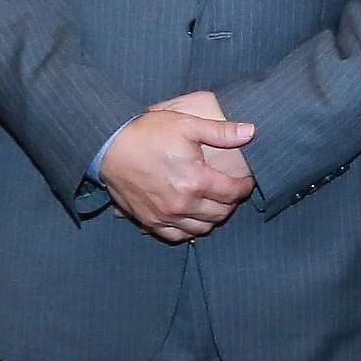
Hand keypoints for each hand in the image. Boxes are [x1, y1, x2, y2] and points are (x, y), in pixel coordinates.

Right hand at [100, 108, 254, 242]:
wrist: (109, 147)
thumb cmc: (148, 133)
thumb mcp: (187, 124)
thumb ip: (221, 132)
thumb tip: (251, 132)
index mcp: (195, 181)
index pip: (232, 193)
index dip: (244, 187)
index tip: (247, 181)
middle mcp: (182, 204)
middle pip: (220, 214)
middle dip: (231, 203)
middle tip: (231, 191)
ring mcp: (164, 216)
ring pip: (201, 229)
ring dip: (212, 218)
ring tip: (214, 204)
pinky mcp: (149, 221)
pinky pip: (176, 236)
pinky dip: (189, 230)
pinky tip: (192, 219)